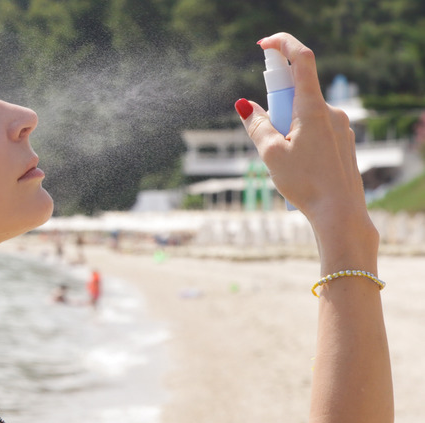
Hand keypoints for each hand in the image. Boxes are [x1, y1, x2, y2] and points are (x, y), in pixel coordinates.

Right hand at [235, 33, 377, 271]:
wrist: (340, 213)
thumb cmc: (305, 184)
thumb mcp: (270, 154)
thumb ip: (256, 125)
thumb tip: (244, 105)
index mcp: (313, 108)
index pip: (301, 60)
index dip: (283, 44)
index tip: (264, 44)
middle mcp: (331, 112)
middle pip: (297, 92)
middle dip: (275, 103)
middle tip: (267, 134)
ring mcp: (341, 127)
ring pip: (305, 113)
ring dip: (286, 124)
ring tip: (282, 160)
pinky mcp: (344, 142)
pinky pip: (316, 128)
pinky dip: (299, 136)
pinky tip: (297, 165)